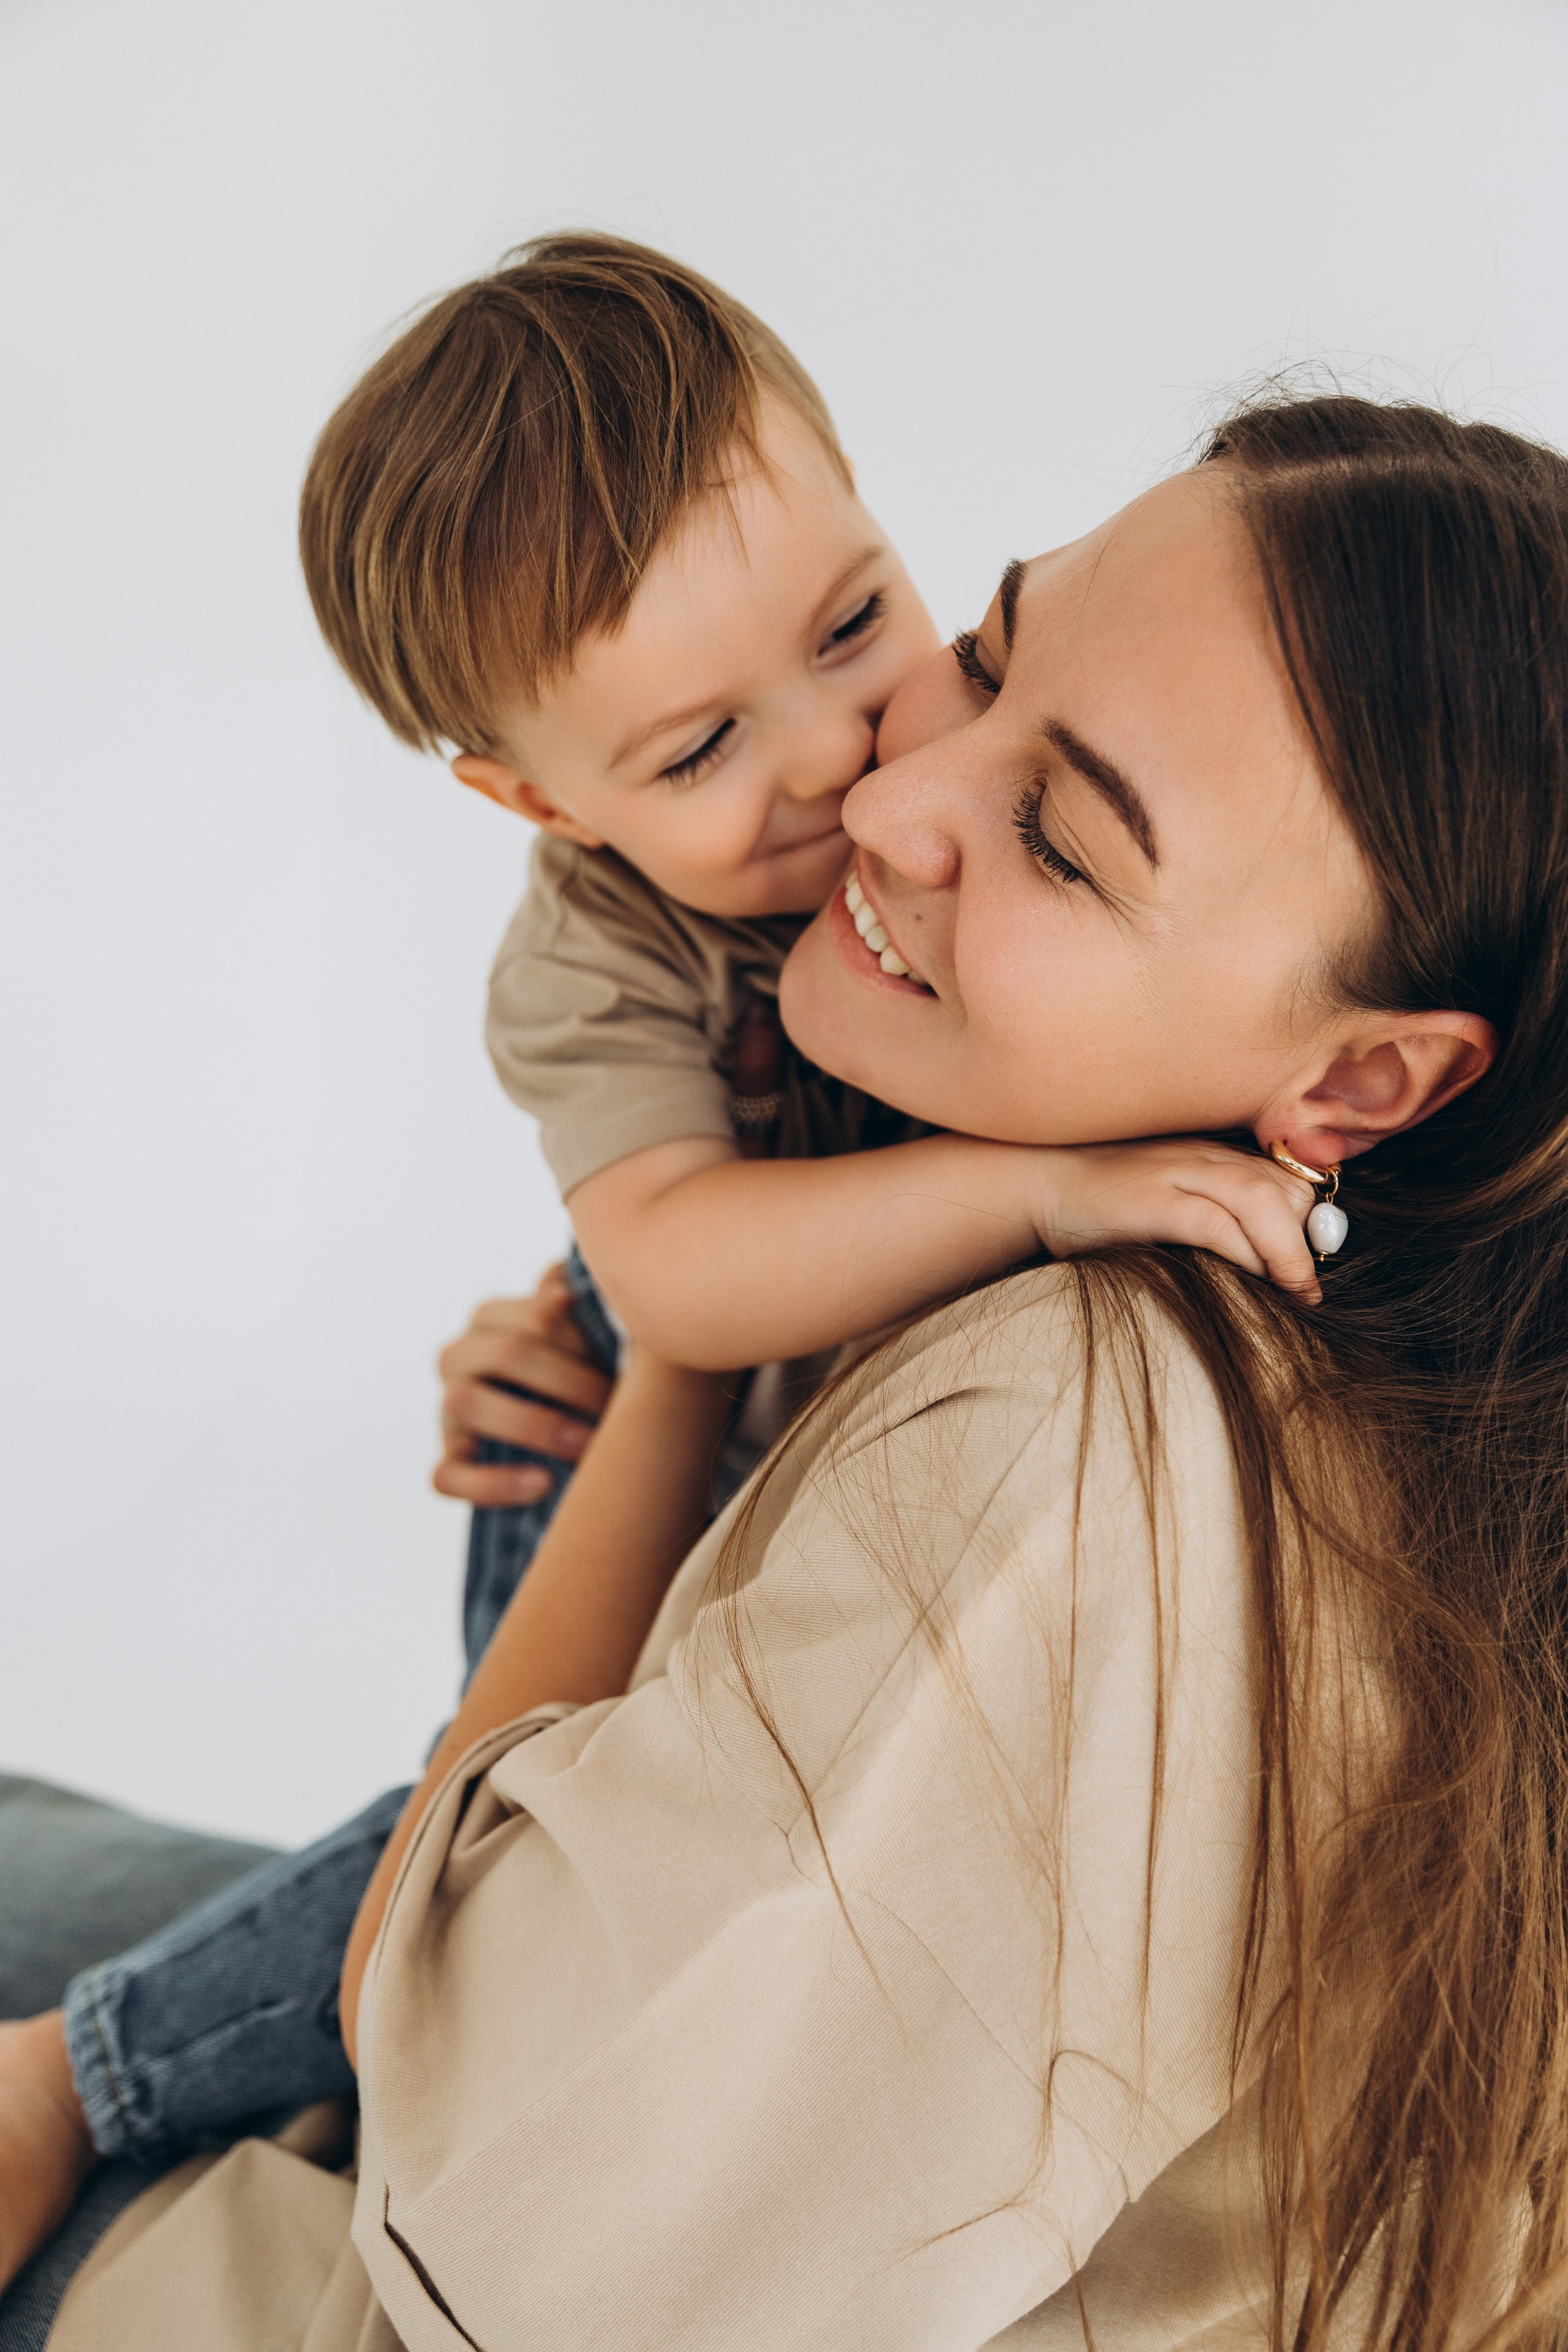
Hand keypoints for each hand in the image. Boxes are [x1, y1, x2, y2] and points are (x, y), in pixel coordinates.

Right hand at [433, 1264, 614, 1507]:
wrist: (550, 1434)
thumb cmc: (575, 1372)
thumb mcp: (580, 1336)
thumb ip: (583, 1304)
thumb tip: (579, 1289)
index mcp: (490, 1317)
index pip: (537, 1315)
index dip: (586, 1340)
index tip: (629, 1364)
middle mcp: (458, 1356)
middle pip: (506, 1353)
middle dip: (570, 1382)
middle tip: (616, 1407)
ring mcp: (446, 1411)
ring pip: (467, 1403)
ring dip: (535, 1424)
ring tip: (586, 1445)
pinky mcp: (446, 1463)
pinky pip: (446, 1476)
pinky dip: (493, 1484)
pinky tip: (543, 1485)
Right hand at [1035, 1139, 1321, 1301]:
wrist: (1037, 1184)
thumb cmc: (1102, 1204)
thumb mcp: (1167, 1198)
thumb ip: (1209, 1212)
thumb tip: (1261, 1258)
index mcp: (1210, 1155)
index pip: (1284, 1177)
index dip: (1310, 1219)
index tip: (1313, 1261)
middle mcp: (1201, 1156)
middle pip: (1283, 1186)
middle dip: (1308, 1237)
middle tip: (1308, 1284)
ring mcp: (1175, 1173)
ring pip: (1260, 1199)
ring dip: (1289, 1249)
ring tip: (1298, 1289)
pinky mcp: (1150, 1200)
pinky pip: (1214, 1222)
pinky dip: (1245, 1251)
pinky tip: (1254, 1279)